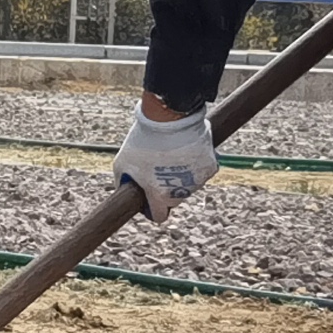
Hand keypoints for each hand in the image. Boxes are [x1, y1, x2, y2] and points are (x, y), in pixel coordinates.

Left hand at [113, 96, 217, 220]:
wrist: (169, 117)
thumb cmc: (144, 140)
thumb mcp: (122, 163)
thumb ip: (123, 182)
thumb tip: (125, 190)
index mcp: (159, 196)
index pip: (159, 215)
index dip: (152, 208)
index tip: (149, 198)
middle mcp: (180, 193)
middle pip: (174, 199)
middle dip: (166, 188)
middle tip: (159, 168)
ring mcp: (198, 180)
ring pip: (189, 185)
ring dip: (182, 175)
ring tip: (172, 154)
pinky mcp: (211, 166)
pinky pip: (202, 170)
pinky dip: (197, 163)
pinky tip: (187, 150)